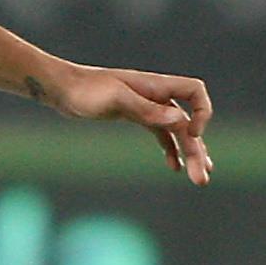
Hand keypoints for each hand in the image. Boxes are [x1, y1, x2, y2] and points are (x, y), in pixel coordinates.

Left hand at [51, 65, 214, 184]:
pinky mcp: (135, 117)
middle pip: (188, 122)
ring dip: (188, 153)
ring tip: (198, 178)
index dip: (201, 113)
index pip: (195, 92)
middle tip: (202, 179)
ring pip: (176, 131)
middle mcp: (156, 95)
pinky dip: (170, 150)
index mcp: (156, 86)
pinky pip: (161, 134)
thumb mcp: (117, 100)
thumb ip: (147, 109)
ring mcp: (146, 107)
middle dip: (196, 150)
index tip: (189, 134)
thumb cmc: (87, 91)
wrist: (63, 89)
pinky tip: (173, 167)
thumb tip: (180, 119)